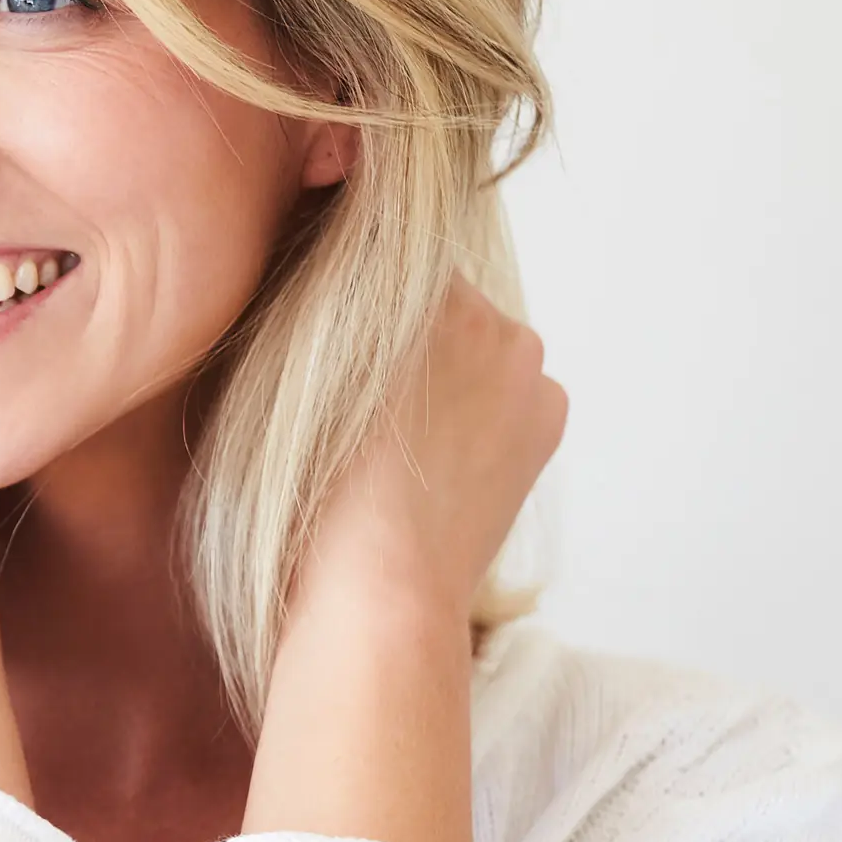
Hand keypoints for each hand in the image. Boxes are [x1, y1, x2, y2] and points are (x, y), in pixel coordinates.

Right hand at [287, 271, 568, 633]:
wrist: (381, 584)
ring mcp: (528, 364)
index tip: (335, 335)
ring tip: (403, 435)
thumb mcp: (292, 370)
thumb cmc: (315, 483)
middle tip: (369, 396)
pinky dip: (484, 408)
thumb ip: (319, 301)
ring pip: (480, 342)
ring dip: (449, 368)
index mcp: (419, 288)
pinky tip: (445, 454)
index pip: (387, 257)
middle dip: (411, 333)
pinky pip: (511, 386)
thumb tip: (326, 258)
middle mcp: (487, 311)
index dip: (357, 294)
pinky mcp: (549, 411)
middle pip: (441, 298)